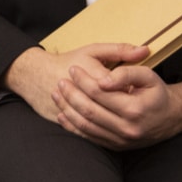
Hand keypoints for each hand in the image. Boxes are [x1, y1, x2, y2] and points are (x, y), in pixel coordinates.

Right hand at [0, 44, 148, 123]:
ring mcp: (76, 112)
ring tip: (119, 113)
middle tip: (130, 104)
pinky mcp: (66, 122)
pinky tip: (105, 123)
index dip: (132, 91)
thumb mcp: (95, 50)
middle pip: (112, 105)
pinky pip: (85, 130)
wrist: (36, 74)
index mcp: (94, 74)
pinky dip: (98, 127)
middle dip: (123, 106)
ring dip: (111, 118)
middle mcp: (84, 95)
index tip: (136, 90)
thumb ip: (120, 50)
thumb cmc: (70, 60)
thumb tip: (145, 50)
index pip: (122, 88)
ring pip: (99, 119)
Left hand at [54, 67, 181, 150]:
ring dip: (67, 109)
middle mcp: (126, 128)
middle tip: (61, 81)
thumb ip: (126, 73)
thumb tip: (104, 79)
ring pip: (86, 125)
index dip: (83, 80)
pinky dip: (73, 127)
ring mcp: (120, 140)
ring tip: (57, 94)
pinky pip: (89, 138)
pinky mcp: (115, 146)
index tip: (73, 69)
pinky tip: (62, 115)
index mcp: (134, 109)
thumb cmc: (157, 93)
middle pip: (89, 110)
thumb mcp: (148, 76)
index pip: (100, 92)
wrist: (170, 118)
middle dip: (71, 94)